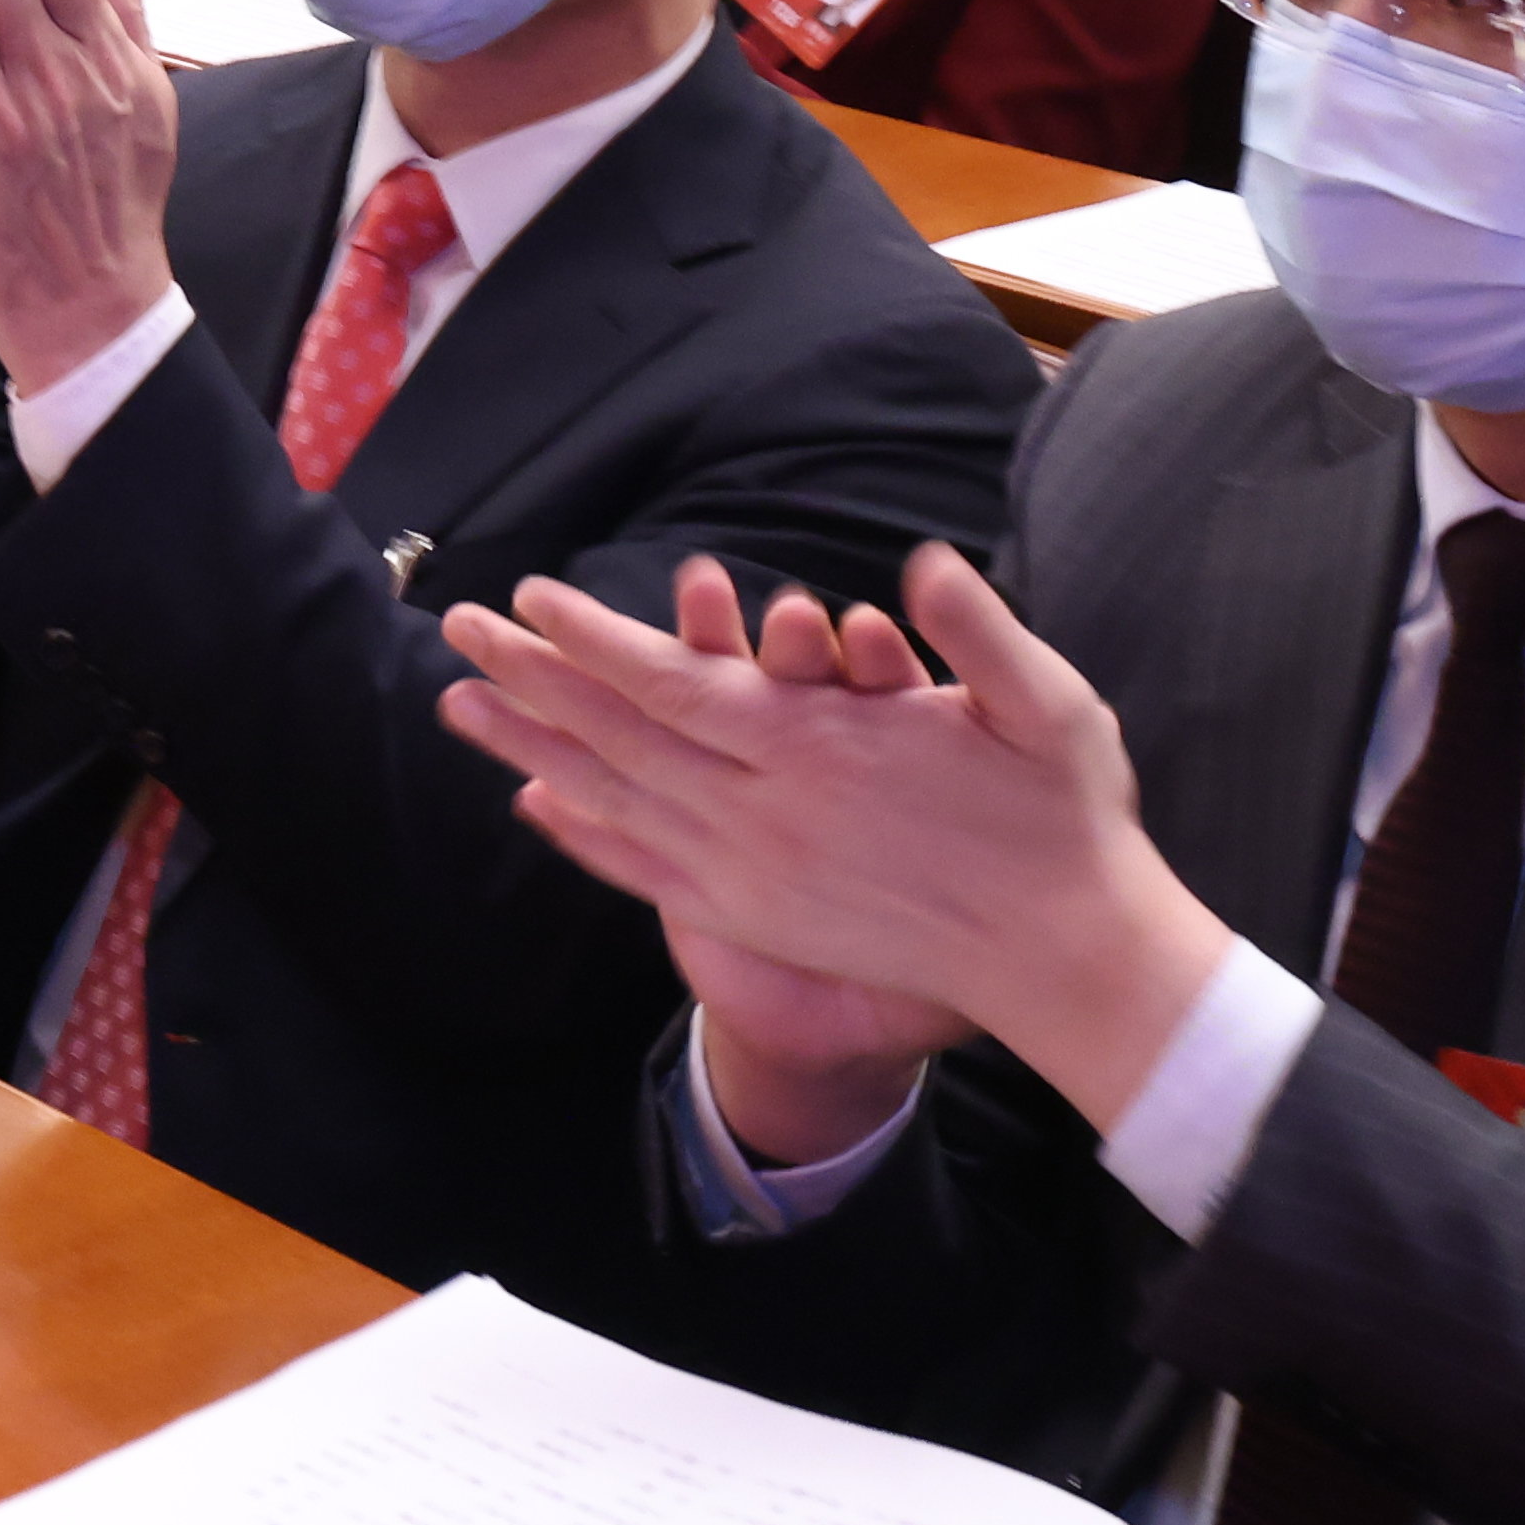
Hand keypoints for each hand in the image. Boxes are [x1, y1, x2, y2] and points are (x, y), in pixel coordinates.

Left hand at [431, 544, 1223, 1150]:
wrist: (1067, 957)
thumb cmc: (1064, 819)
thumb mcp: (1047, 707)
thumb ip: (977, 633)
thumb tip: (923, 567)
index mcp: (825, 751)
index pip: (678, 688)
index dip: (596, 642)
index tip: (531, 598)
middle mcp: (769, 816)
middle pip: (622, 739)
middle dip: (534, 679)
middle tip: (457, 630)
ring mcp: (756, 874)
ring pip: (619, 802)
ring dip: (534, 749)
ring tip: (462, 707)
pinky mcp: (761, 916)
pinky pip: (650, 872)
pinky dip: (588, 836)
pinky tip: (540, 805)